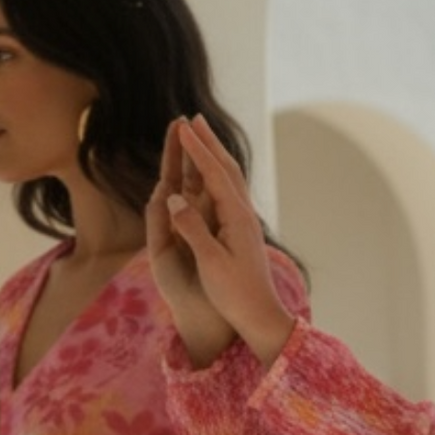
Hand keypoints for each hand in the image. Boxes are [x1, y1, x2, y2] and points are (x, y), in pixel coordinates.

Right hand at [145, 115, 294, 366]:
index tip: (183, 126)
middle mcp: (244, 216)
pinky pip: (229, 193)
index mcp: (237, 219)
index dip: (198, 149)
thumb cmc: (235, 294)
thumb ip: (193, 229)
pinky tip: (214, 174)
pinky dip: (219, 175)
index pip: (215, 174)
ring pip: (230, 180)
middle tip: (192, 118)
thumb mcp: (211, 263)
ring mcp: (245, 223)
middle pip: (226, 169)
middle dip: (208, 143)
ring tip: (201, 136)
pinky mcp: (243, 232)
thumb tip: (174, 198)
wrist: (261, 316)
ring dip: (214, 155)